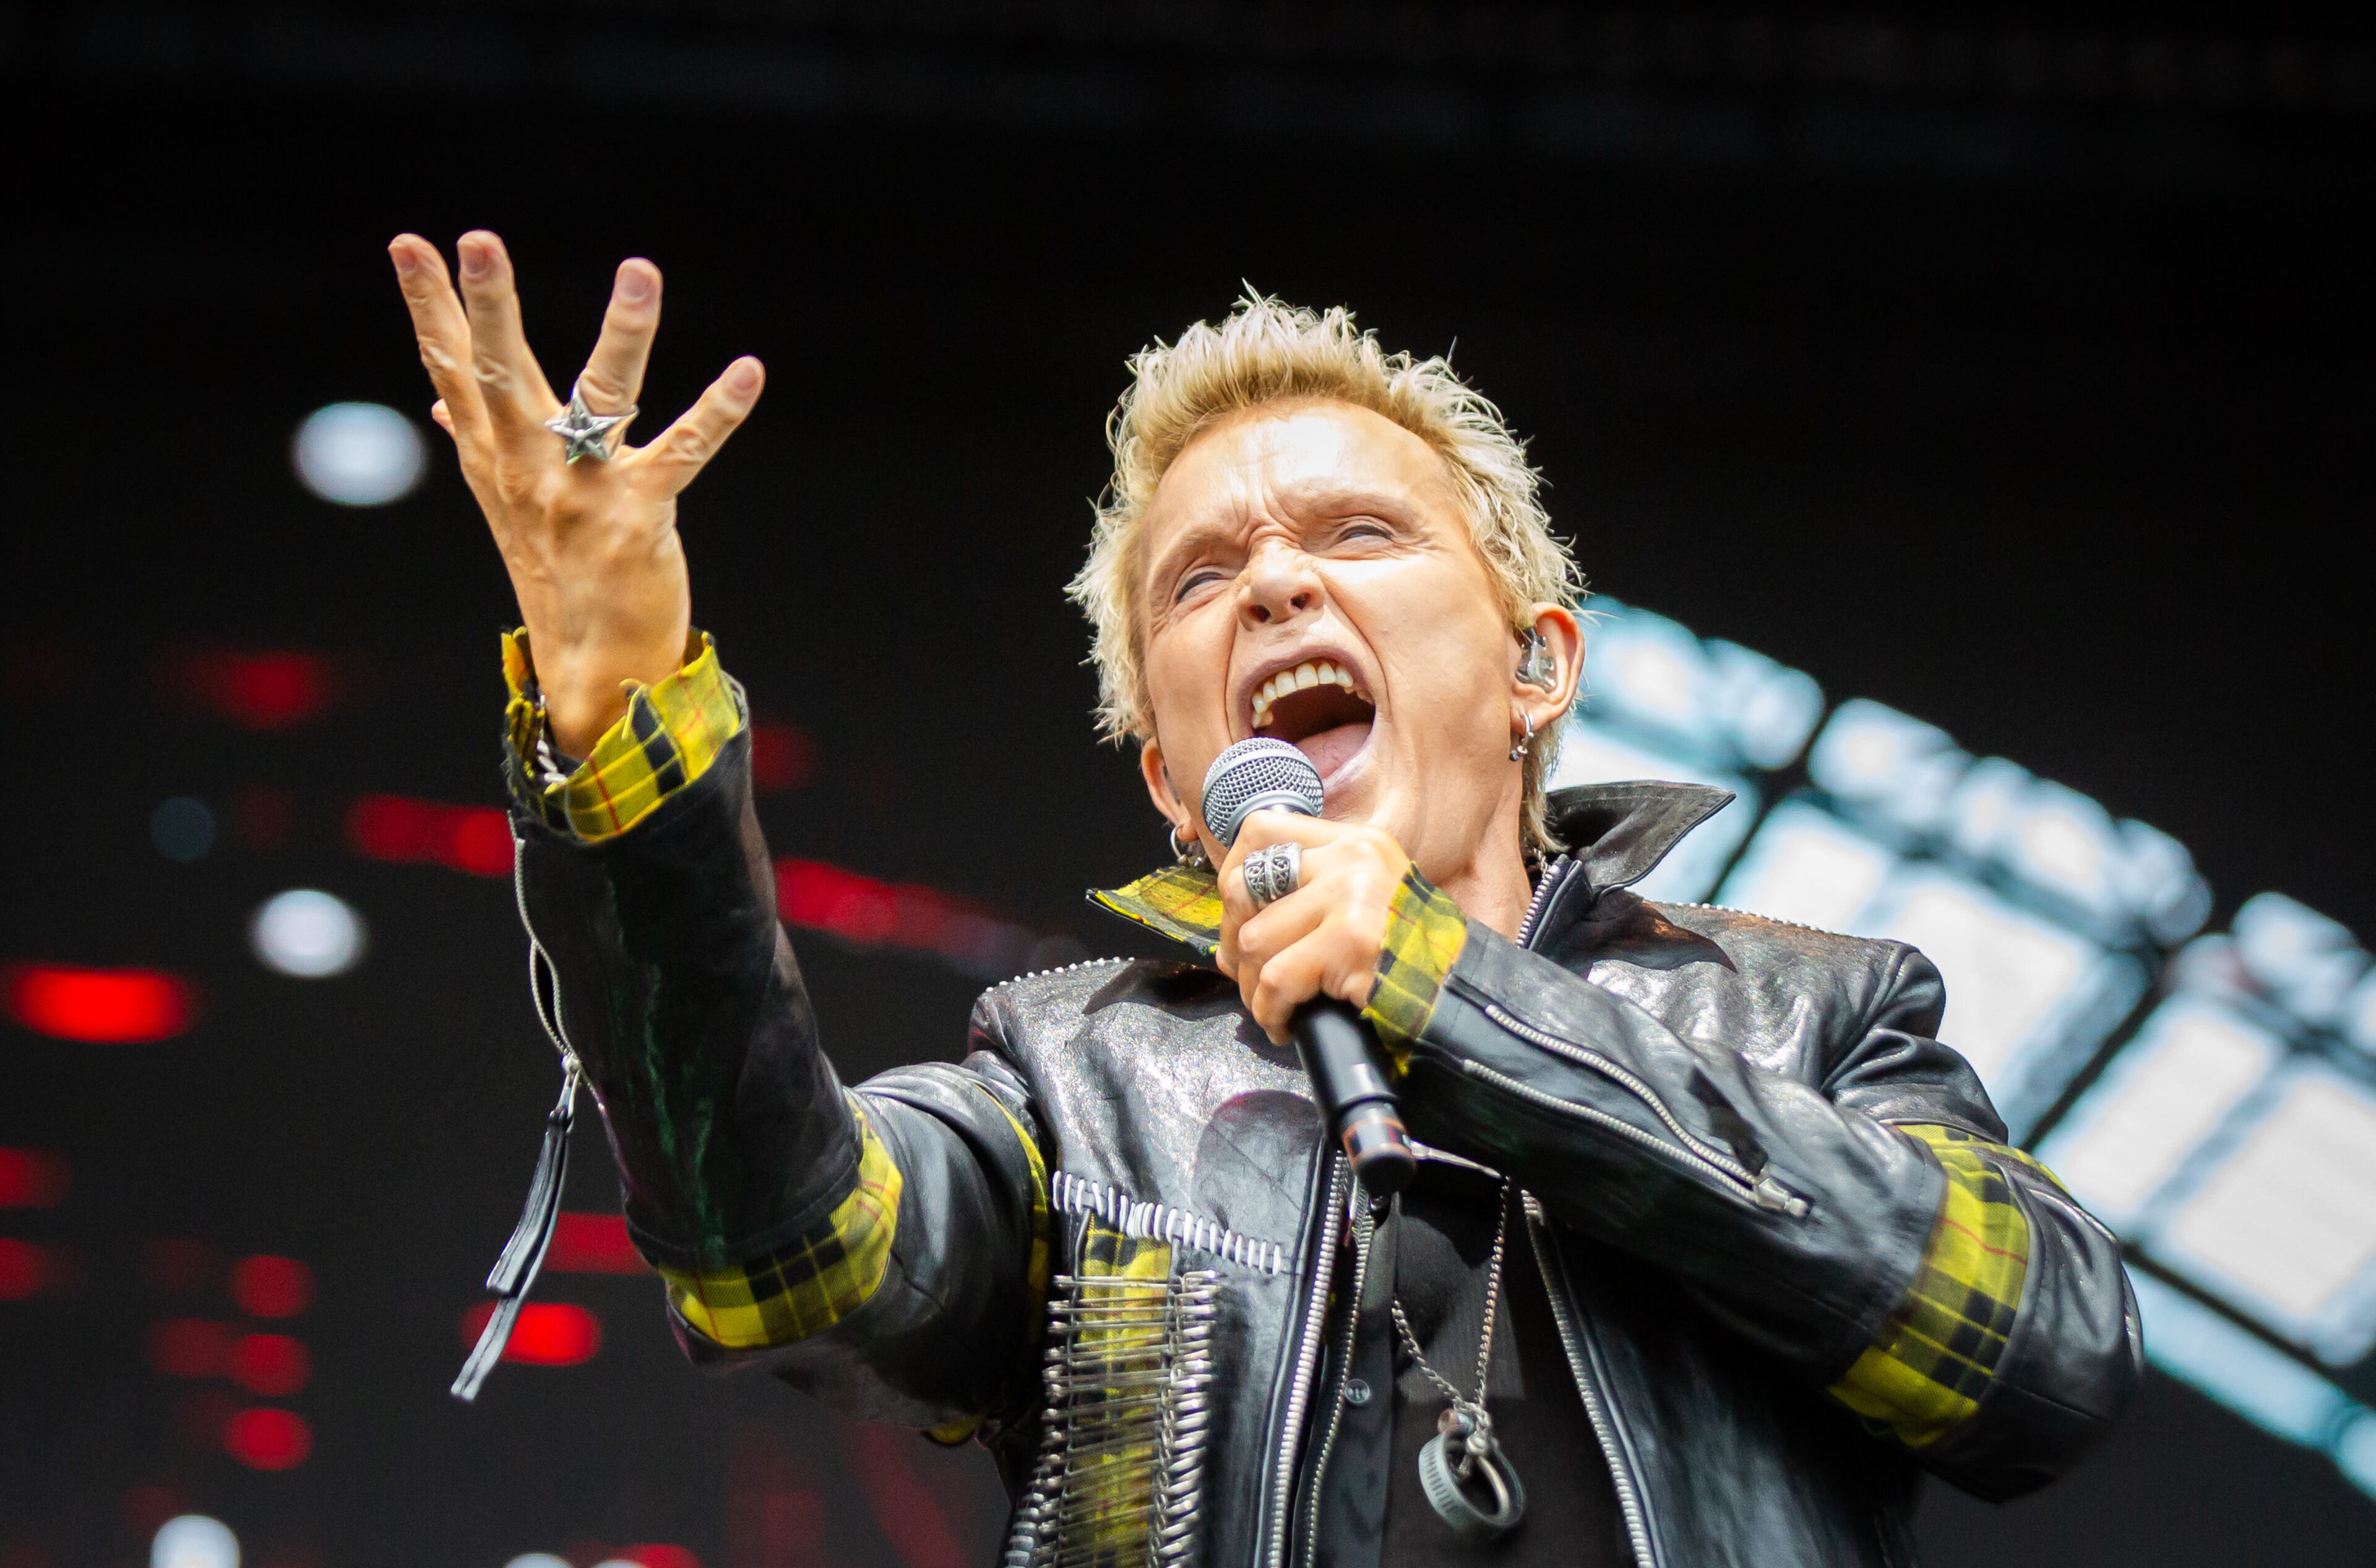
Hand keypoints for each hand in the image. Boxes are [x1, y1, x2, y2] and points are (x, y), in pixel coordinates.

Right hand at [388, 230, 764, 755]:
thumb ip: (478, 442)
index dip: (428, 306)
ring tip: (640, 270)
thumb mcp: (507, 503)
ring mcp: (581, 494)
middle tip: (476, 238)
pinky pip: (684, 452)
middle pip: (499, 373)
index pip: (450, 369)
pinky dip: (719, 411)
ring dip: (624, 331)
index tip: (408, 243)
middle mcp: (528, 470)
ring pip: (600, 396)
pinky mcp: (637, 518)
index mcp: (492, 458)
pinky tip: (748, 370)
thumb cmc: (556, 571)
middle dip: (485, 304)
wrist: (590, 663)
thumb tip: (441, 401)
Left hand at [1216, 812, 1411, 1043]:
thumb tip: (1238, 914)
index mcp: (1354, 842)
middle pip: (1245, 884)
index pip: (1262, 831)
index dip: (1234, 872)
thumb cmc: (1410, 956)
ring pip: (1255, 938)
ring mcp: (1352, 898)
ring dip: (1251, 986)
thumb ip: (1315, 889)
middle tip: (1243, 971)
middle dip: (1232, 937)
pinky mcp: (1351, 944)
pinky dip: (1270, 1012)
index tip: (1237, 914)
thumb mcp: (1368, 898)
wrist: (1462, 995)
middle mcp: (1352, 860)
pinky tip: (1284, 1024)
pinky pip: (1276, 980)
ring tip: (1270, 1006)